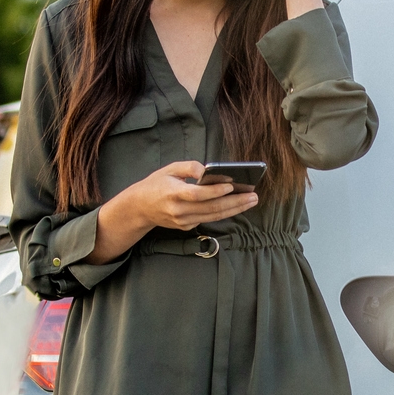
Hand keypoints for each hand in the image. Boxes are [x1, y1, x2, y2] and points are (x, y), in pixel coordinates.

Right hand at [101, 161, 259, 239]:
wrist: (140, 208)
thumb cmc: (156, 184)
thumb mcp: (169, 169)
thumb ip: (189, 167)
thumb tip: (208, 170)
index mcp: (173, 194)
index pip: (197, 195)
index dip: (215, 191)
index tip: (232, 185)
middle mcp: (179, 211)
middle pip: (211, 208)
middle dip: (235, 202)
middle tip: (253, 195)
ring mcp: (183, 221)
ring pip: (214, 216)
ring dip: (235, 209)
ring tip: (251, 200)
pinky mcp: (186, 226)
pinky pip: (209, 219)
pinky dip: (224, 212)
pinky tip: (237, 205)